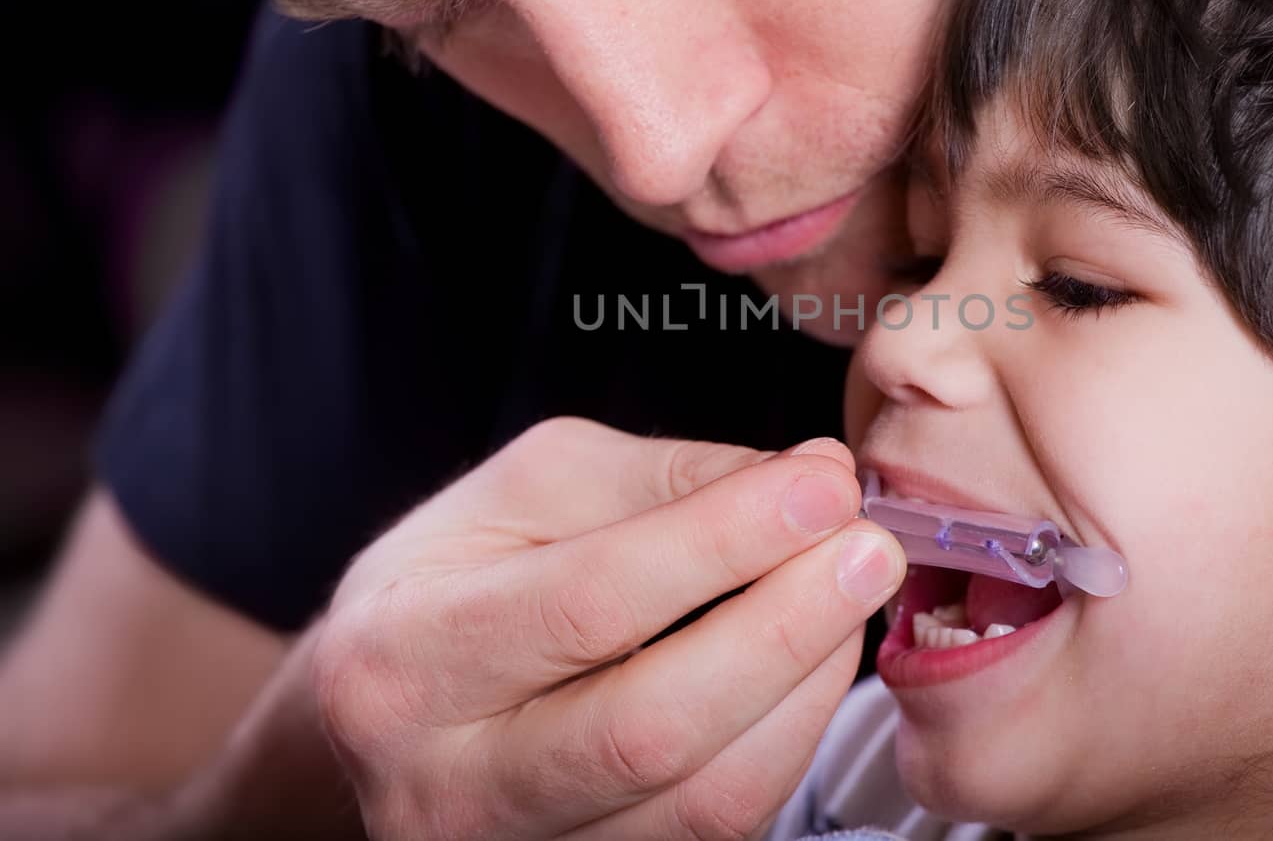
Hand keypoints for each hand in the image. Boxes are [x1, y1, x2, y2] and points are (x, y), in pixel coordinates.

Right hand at [313, 417, 904, 839]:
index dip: (724, 542)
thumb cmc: (459, 578)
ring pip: (702, 799)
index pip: (590, 602)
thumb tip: (807, 478)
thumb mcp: (526, 491)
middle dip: (785, 628)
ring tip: (854, 595)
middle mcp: (445, 782)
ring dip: (807, 689)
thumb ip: (664, 478)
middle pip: (649, 726)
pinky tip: (815, 664)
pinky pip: (718, 829)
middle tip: (870, 549)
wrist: (392, 702)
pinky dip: (788, 741)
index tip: (823, 487)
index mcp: (404, 657)